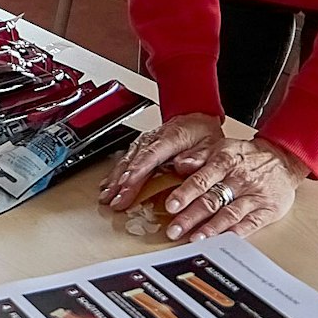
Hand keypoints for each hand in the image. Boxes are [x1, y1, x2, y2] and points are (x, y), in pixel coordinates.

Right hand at [99, 113, 226, 210]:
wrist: (196, 118)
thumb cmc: (204, 134)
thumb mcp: (211, 144)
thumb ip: (198, 156)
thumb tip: (184, 164)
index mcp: (172, 137)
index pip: (152, 154)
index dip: (138, 170)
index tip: (128, 183)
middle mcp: (154, 139)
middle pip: (135, 160)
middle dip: (123, 181)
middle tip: (116, 199)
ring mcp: (144, 142)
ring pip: (126, 160)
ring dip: (115, 179)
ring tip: (107, 196)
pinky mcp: (139, 147)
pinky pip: (124, 160)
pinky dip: (114, 174)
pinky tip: (106, 185)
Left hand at [152, 136, 307, 240]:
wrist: (283, 158)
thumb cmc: (246, 155)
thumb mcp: (221, 147)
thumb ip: (198, 156)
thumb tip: (179, 164)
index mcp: (225, 162)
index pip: (202, 180)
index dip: (185, 194)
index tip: (171, 206)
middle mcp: (239, 179)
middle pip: (212, 200)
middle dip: (191, 217)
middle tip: (174, 230)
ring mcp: (254, 196)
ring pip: (230, 214)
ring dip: (211, 228)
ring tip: (195, 239)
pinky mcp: (267, 210)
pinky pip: (251, 224)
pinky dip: (236, 233)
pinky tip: (223, 240)